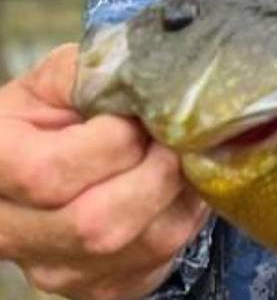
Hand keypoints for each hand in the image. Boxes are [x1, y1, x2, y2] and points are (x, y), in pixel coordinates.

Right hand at [0, 43, 210, 299]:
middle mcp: (11, 231)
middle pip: (97, 222)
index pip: (48, 173)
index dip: (110, 143)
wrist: (44, 167)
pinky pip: (161, 260)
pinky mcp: (99, 287)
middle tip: (172, 137)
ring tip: (180, 157)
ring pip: (141, 244)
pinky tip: (179, 187)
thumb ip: (87, 72)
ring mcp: (55, 270)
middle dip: (155, 171)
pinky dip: (186, 217)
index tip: (134, 118)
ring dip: (180, 193)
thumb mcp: (54, 82)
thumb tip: (138, 73)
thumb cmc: (48, 119)